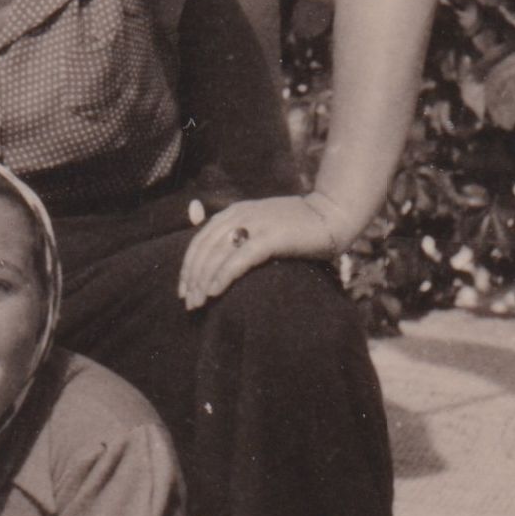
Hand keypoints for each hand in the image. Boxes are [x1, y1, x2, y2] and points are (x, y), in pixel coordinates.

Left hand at [178, 191, 348, 309]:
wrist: (331, 214)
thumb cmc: (297, 225)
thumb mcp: (261, 224)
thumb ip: (239, 232)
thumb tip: (217, 252)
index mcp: (233, 212)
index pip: (199, 240)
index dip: (188, 265)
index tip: (183, 289)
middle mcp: (239, 215)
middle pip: (204, 249)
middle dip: (192, 277)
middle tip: (189, 303)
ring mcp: (254, 225)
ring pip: (217, 255)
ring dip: (203, 281)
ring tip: (197, 303)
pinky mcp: (270, 237)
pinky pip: (239, 259)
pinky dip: (223, 275)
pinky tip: (214, 292)